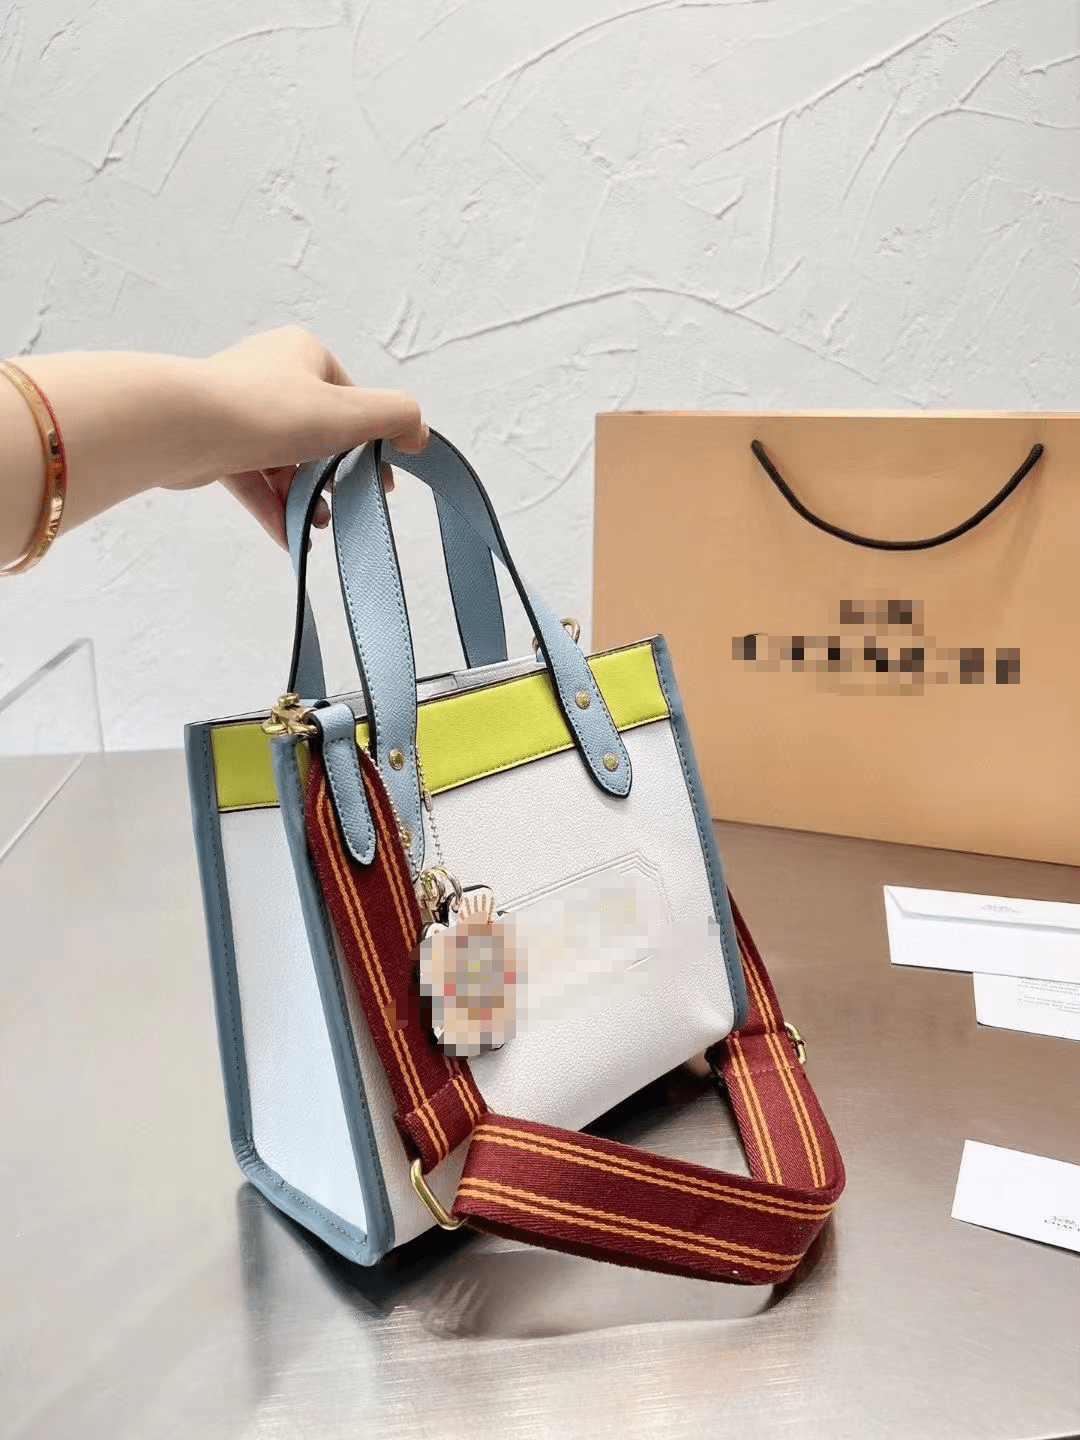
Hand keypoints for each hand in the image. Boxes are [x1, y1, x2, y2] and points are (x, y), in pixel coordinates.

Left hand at [180, 326, 428, 545]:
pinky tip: (293, 539)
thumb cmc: (268, 412)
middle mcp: (269, 376)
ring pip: (285, 461)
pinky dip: (275, 509)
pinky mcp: (214, 445)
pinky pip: (254, 481)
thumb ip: (396, 416)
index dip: (371, 441)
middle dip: (335, 475)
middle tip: (350, 504)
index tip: (382, 478)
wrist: (183, 427)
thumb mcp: (351, 412)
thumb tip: (418, 432)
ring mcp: (238, 411)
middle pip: (319, 433)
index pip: (351, 399)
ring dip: (306, 497)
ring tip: (318, 525)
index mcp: (303, 355)